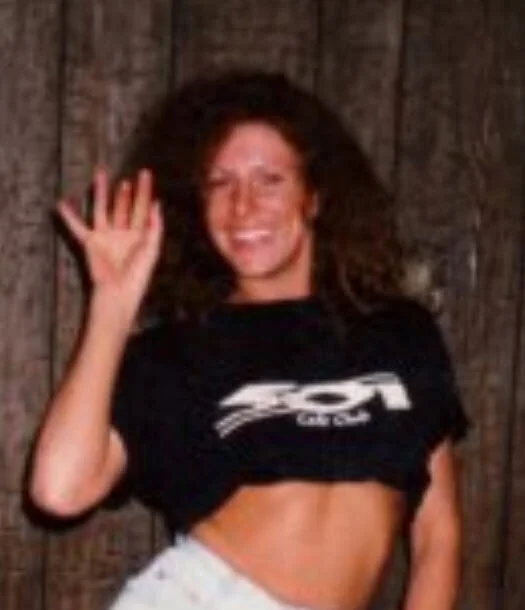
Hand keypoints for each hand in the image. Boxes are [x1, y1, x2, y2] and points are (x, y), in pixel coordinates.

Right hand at [57, 167, 162, 323]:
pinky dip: (69, 217)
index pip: (143, 208)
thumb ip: (155, 227)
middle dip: (125, 192)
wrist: (118, 292)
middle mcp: (123, 233)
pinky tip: (61, 203)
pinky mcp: (91, 243)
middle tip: (126, 177)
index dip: (145, 191)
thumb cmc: (138, 274)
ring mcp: (106, 236)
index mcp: (140, 235)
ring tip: (100, 174)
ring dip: (101, 193)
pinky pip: (78, 227)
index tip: (145, 174)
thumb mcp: (152, 250)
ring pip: (103, 209)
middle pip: (124, 206)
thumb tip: (156, 204)